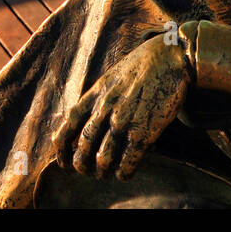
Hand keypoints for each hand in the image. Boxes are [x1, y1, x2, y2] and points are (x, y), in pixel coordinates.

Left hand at [52, 36, 191, 180]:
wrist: (168, 57)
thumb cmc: (141, 67)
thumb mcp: (110, 77)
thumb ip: (97, 99)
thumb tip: (88, 124)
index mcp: (94, 96)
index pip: (67, 129)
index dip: (62, 151)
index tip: (65, 164)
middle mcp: (105, 110)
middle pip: (83, 148)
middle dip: (82, 166)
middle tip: (87, 172)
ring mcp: (123, 121)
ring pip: (102, 159)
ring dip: (102, 172)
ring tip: (106, 175)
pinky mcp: (143, 131)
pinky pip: (128, 161)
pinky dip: (124, 172)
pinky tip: (126, 174)